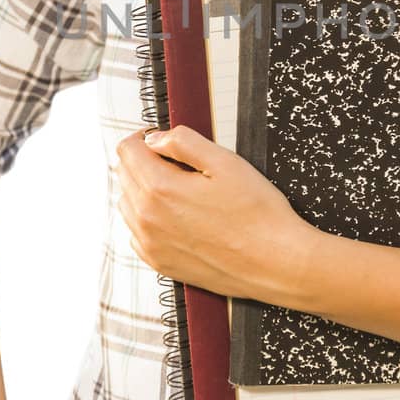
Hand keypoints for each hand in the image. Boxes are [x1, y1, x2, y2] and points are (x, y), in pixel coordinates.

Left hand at [114, 124, 316, 308]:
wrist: (275, 263)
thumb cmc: (258, 215)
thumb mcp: (225, 162)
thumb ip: (183, 142)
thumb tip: (155, 139)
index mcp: (160, 189)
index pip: (127, 150)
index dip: (144, 136)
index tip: (162, 139)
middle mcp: (147, 219)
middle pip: (123, 174)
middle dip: (144, 160)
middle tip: (179, 163)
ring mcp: (151, 244)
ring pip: (127, 203)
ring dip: (144, 189)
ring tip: (180, 189)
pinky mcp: (159, 263)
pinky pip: (137, 232)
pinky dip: (149, 218)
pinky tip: (178, 215)